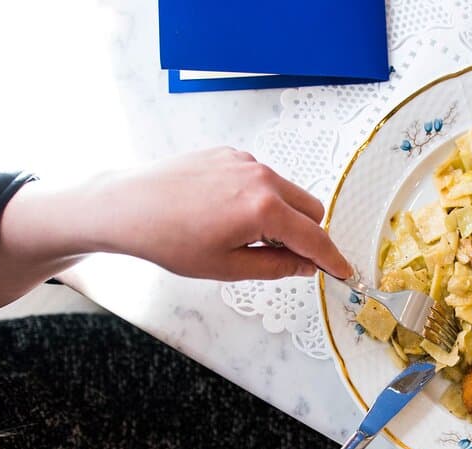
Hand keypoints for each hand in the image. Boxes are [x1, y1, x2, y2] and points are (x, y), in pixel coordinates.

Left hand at [14, 147, 351, 281]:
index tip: (344, 272)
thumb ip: (276, 267)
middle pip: (311, 209)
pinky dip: (260, 199)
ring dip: (283, 217)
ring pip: (288, 192)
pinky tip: (227, 215)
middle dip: (308, 235)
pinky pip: (262, 179)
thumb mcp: (227, 268)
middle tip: (283, 259)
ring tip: (245, 237)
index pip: (314, 237)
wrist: (126, 207)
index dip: (332, 259)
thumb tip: (306, 265)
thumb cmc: (169, 240)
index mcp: (264, 209)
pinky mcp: (229, 154)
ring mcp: (245, 161)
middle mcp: (261, 177)